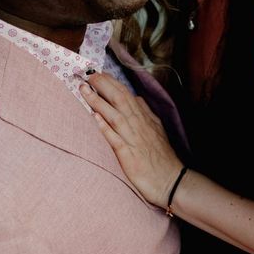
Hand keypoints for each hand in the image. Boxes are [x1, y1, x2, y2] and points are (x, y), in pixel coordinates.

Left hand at [79, 73, 182, 207]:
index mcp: (145, 118)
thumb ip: (146, 113)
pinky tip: (94, 117)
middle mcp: (138, 125)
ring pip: (114, 115)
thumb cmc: (162, 157)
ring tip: (84, 89)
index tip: (98, 74)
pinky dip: (105, 127)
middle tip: (88, 74)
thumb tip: (137, 98)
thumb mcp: (157, 129)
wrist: (170, 180)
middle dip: (103, 85)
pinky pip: (114, 139)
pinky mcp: (128, 155)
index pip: (127, 95)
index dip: (112, 83)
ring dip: (98, 101)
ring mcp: (133, 139)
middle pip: (119, 99)